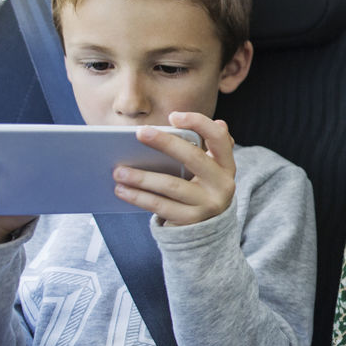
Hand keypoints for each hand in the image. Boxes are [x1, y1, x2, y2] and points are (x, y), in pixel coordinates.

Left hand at [111, 112, 236, 225]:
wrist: (207, 229)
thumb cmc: (200, 188)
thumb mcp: (209, 168)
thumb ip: (209, 146)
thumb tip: (220, 122)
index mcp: (226, 165)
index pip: (218, 138)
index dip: (199, 123)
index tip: (173, 116)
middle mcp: (223, 184)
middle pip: (194, 157)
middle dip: (165, 143)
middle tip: (139, 133)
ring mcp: (208, 204)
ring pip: (171, 185)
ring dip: (142, 176)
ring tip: (119, 170)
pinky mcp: (191, 220)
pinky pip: (160, 206)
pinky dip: (138, 197)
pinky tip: (122, 189)